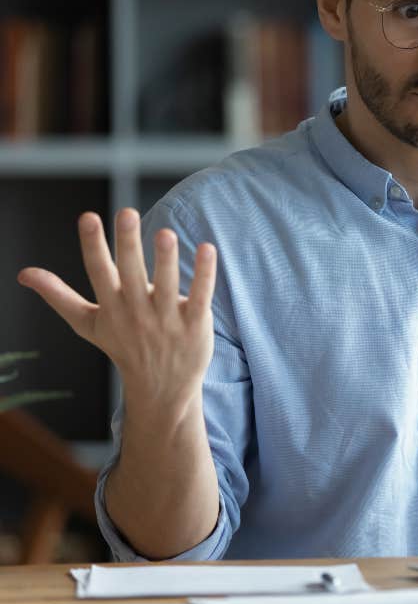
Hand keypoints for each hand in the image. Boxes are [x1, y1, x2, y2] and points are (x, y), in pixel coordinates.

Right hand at [17, 208, 216, 407]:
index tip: (88, 217)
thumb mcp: (88, 324)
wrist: (161, 390)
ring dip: (165, 260)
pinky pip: (199, 296)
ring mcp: (167, 319)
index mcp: (111, 307)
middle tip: (126, 212)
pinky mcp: (195, 324)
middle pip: (131, 274)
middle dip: (127, 244)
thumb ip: (59, 296)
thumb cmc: (124, 346)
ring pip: (165, 285)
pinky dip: (204, 274)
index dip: (93, 245)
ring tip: (165, 233)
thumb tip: (24, 273)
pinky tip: (207, 249)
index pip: (99, 272)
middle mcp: (137, 312)